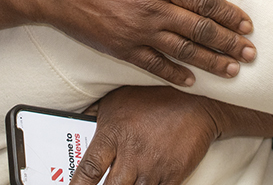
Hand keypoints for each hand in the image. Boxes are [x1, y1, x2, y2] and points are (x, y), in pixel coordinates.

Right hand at [0, 0, 256, 86]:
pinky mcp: (120, 47)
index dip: (229, 14)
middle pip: (200, 29)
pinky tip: (191, 81)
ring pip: (183, 51)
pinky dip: (174, 74)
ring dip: (211, 62)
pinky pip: (154, 65)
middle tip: (250, 53)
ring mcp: (136, 31)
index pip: (204, 0)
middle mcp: (152, 8)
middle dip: (229, 43)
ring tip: (233, 71)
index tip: (246, 24)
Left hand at [72, 87, 272, 184]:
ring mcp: (153, 167)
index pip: (88, 169)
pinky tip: (144, 184)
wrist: (198, 102)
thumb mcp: (119, 99)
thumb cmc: (154, 97)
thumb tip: (74, 122)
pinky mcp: (172, 176)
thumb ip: (95, 114)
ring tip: (126, 183)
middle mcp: (131, 154)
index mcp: (113, 134)